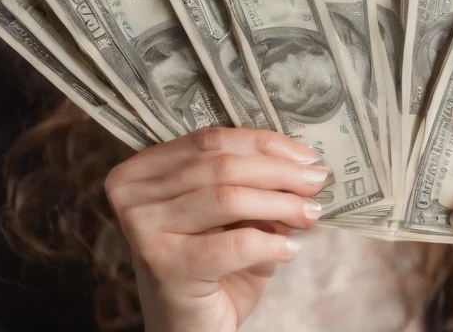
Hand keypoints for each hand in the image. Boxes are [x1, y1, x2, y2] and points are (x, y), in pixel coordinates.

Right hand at [104, 126, 331, 331]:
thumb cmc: (211, 263)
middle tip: (319, 180)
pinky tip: (291, 249)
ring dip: (282, 204)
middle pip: (222, 166)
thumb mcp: (229, 212)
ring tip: (311, 213)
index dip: (264, 144)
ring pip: (229, 198)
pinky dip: (270, 245)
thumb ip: (250, 179)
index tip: (307, 155)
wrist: (189, 330)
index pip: (211, 140)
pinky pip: (234, 244)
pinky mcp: (166, 268)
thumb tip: (304, 159)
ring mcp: (144, 231)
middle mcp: (133, 195)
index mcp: (142, 170)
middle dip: (280, 172)